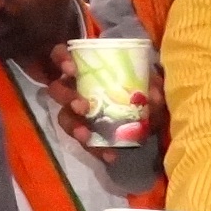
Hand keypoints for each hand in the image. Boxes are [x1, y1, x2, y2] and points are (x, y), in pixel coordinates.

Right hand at [55, 49, 169, 159]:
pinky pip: (83, 141)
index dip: (61, 59)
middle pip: (57, 89)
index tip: (71, 69)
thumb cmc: (139, 83)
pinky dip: (95, 149)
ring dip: (73, 126)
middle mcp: (72, 87)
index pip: (60, 55)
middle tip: (82, 107)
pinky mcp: (86, 131)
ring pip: (64, 117)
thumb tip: (154, 95)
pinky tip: (109, 156)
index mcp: (82, 68)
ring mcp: (75, 111)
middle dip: (66, 97)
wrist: (146, 109)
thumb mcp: (146, 79)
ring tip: (86, 137)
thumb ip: (151, 84)